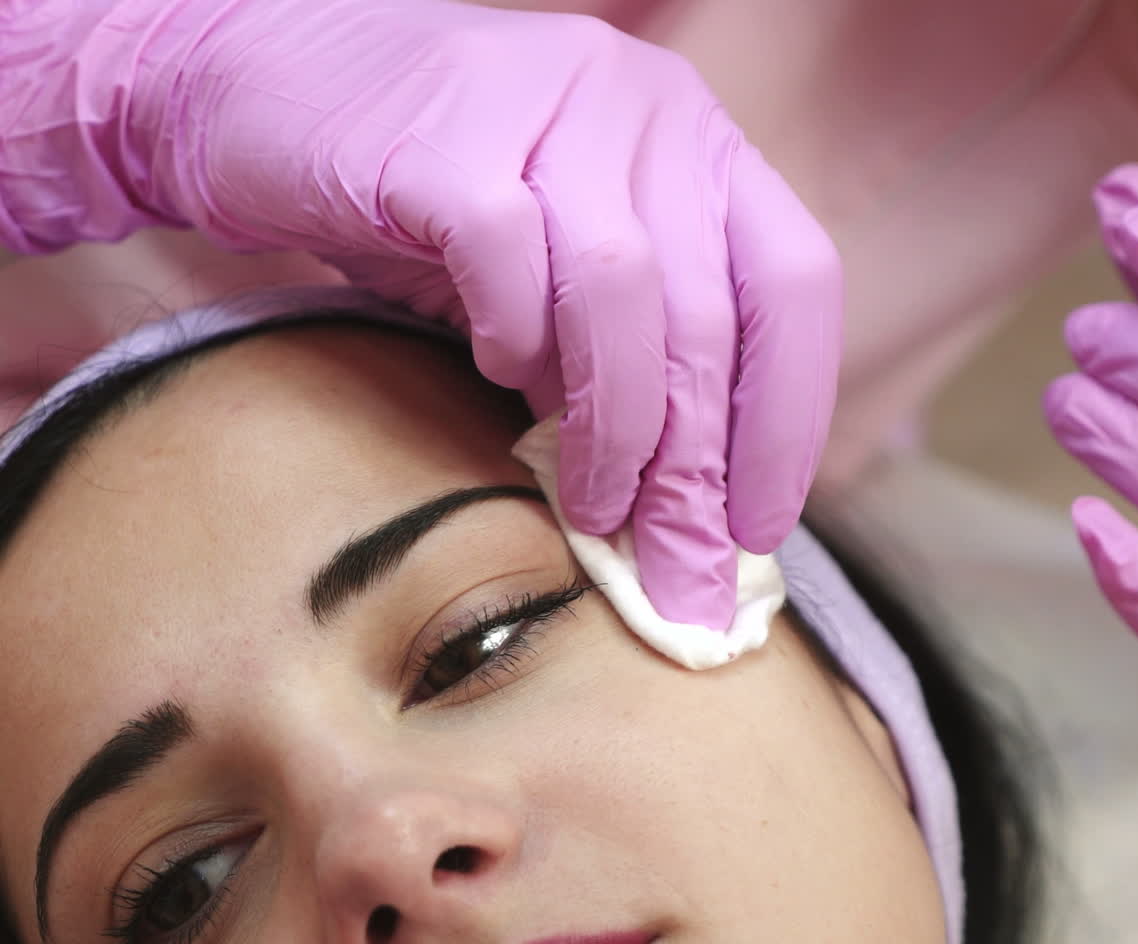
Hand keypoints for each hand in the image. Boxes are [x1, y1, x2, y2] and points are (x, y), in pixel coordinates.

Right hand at [1, 1, 841, 627]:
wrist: (267, 93)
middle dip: (696, 477)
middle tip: (678, 578)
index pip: (794, 291)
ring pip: (622, 298)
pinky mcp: (450, 133)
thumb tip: (686, 510)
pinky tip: (495, 370)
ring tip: (593, 507)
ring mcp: (550, 103)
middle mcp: (644, 107)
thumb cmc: (432, 210)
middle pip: (708, 319)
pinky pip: (510, 263)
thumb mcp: (564, 284)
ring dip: (615, 431)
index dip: (788, 423)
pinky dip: (512, 341)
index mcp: (696, 145)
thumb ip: (631, 363)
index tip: (758, 531)